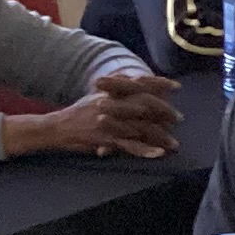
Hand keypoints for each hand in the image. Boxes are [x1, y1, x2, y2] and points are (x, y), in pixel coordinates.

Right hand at [12, 79, 179, 159]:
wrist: (55, 128)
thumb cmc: (78, 113)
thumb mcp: (96, 97)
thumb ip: (115, 90)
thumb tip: (133, 80)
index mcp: (111, 92)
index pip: (140, 84)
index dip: (160, 84)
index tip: (177, 87)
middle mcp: (112, 103)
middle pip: (146, 104)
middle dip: (165, 112)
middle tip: (179, 119)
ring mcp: (109, 121)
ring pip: (141, 127)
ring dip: (161, 136)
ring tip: (175, 144)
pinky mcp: (105, 138)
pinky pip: (129, 145)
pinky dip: (145, 150)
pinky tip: (158, 153)